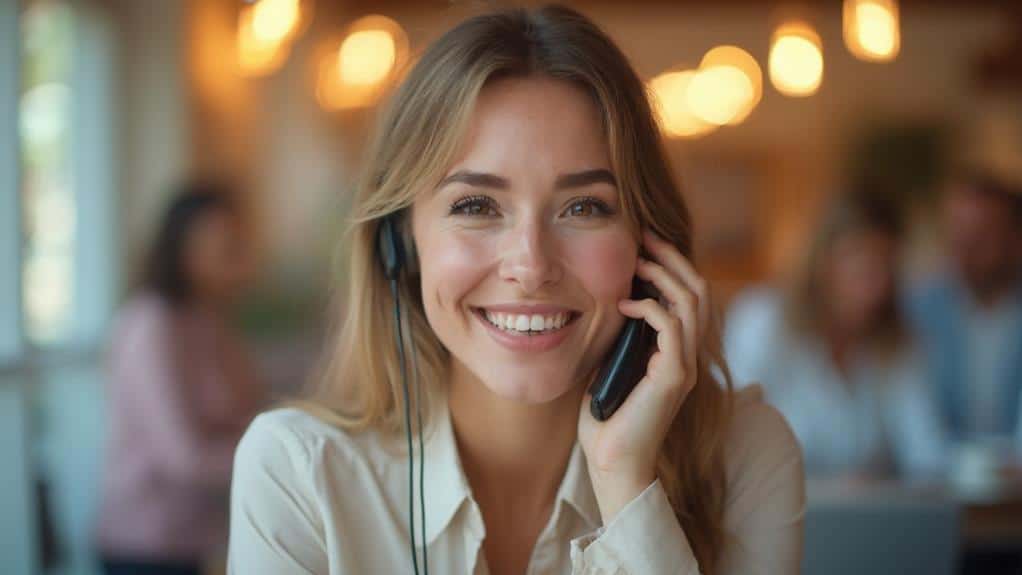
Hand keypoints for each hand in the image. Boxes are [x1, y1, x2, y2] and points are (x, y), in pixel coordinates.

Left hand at [578, 228, 709, 523]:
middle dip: (672, 258)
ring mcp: (685, 367)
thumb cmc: (606, 418)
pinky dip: (651, 308)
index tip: (643, 245)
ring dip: (664, 275)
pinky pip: (673, 328)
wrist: (612, 461)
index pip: (689, 296)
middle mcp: (688, 356)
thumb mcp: (611, 363)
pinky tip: (625, 304)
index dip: (672, 266)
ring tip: (638, 262)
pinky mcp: (674, 377)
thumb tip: (606, 299)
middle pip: (698, 291)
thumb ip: (619, 335)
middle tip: (645, 237)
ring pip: (692, 303)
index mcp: (677, 352)